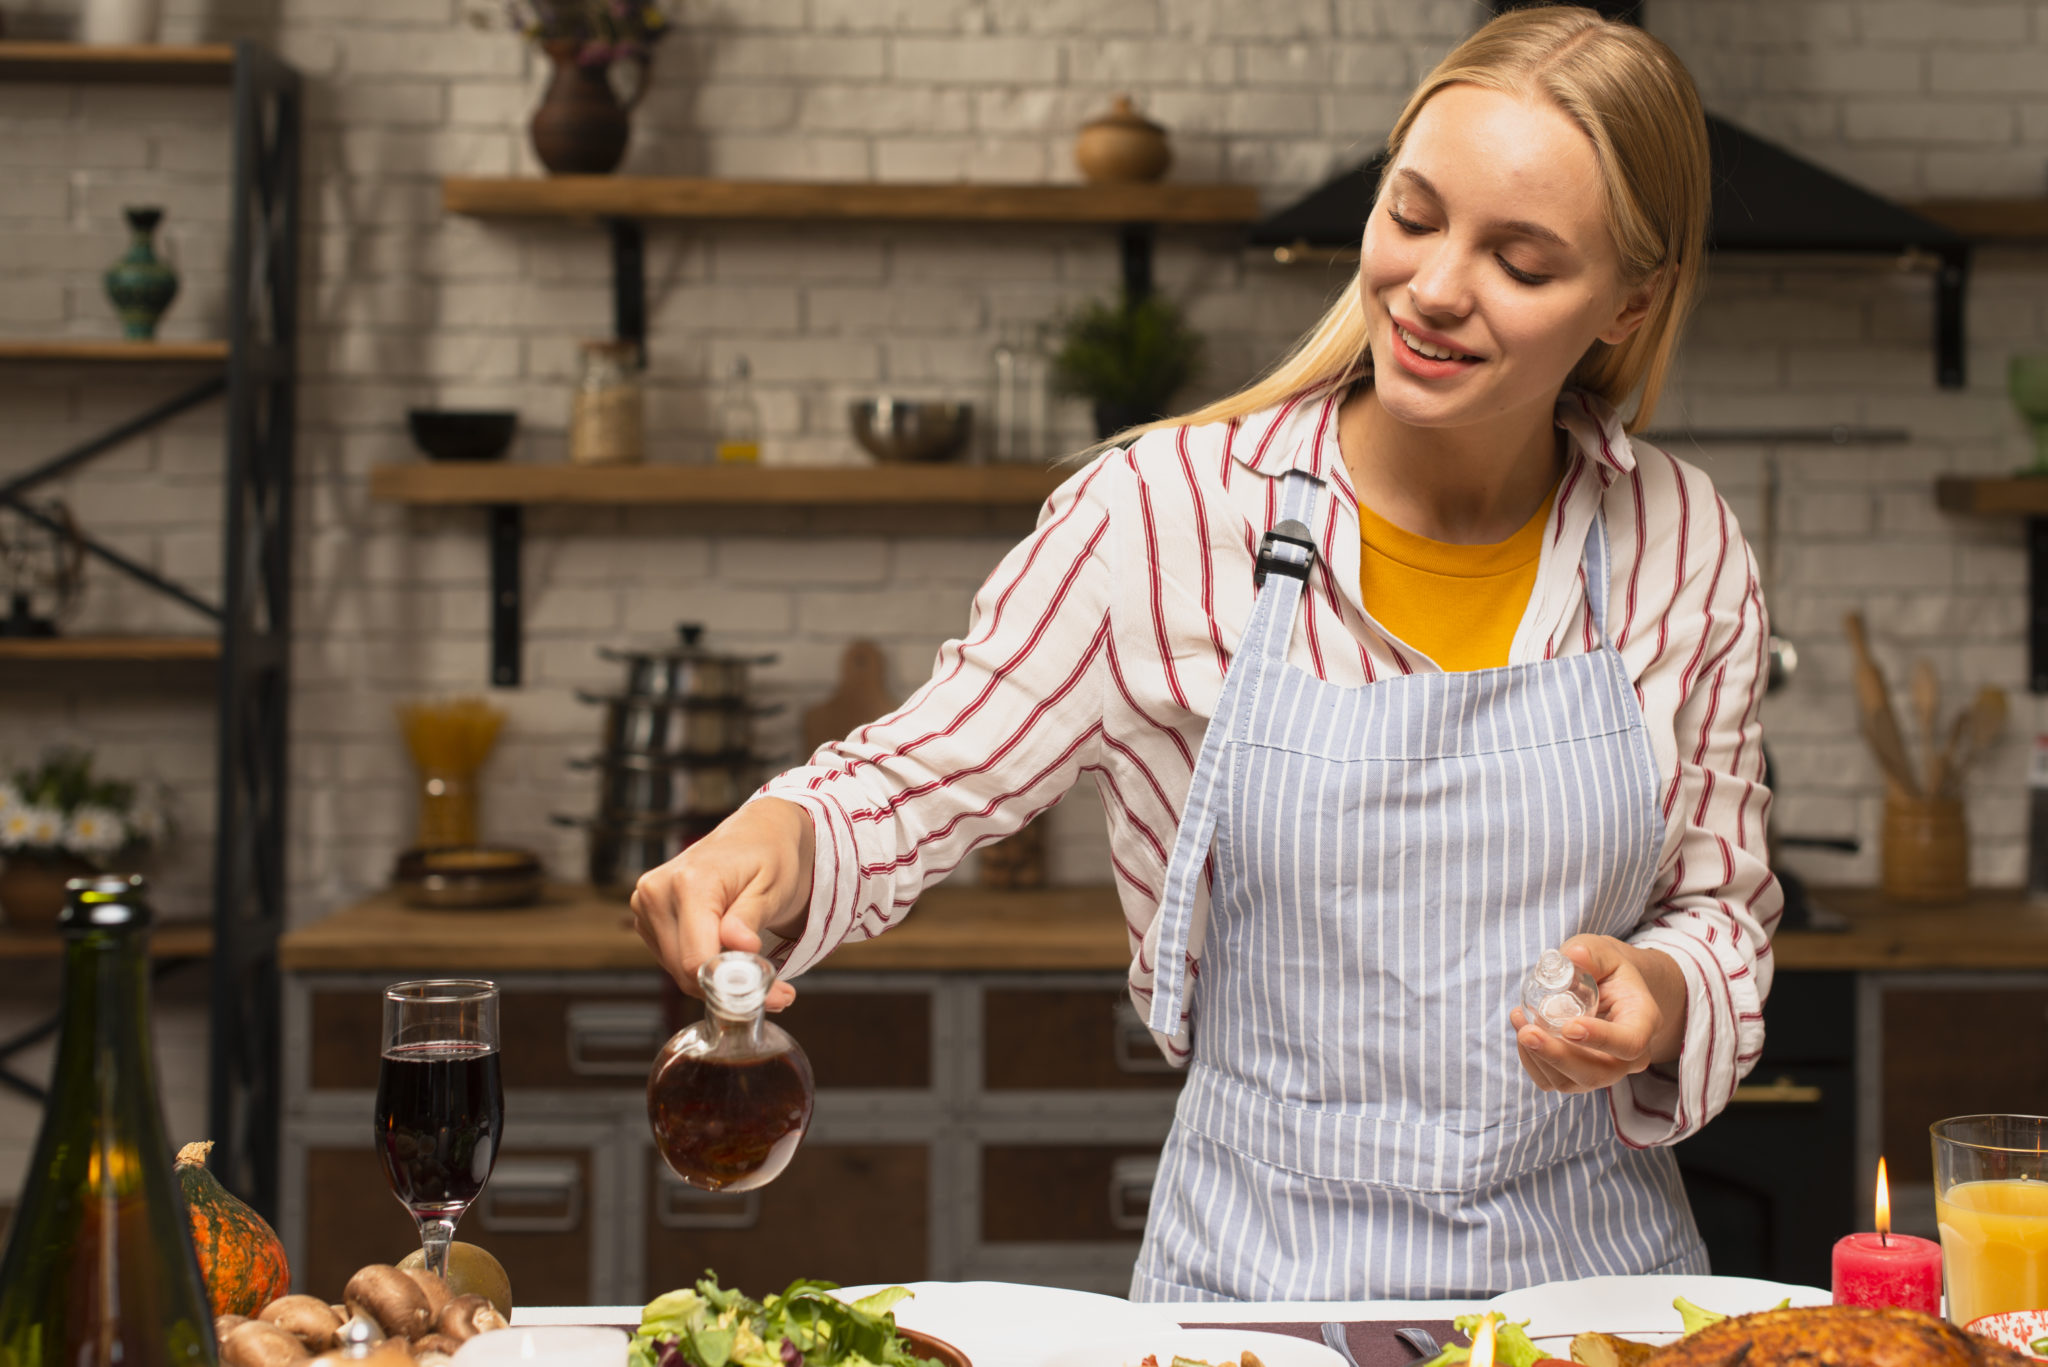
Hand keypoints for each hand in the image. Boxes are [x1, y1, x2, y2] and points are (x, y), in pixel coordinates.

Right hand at [630, 797, 814, 1009]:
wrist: (755, 834)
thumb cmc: (769, 856)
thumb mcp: (772, 886)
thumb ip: (749, 917)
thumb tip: (739, 945)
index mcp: (689, 882)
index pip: (697, 959)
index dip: (733, 986)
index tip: (774, 994)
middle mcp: (657, 892)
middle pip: (685, 971)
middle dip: (731, 987)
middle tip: (778, 990)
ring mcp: (646, 905)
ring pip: (679, 971)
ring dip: (718, 980)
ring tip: (758, 968)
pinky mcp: (647, 917)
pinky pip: (674, 960)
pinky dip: (704, 967)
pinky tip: (730, 954)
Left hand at [1511, 935, 1685, 1093]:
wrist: (1608, 990)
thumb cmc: (1607, 970)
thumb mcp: (1605, 952)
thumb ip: (1592, 953)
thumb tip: (1574, 956)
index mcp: (1642, 1023)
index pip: (1630, 1043)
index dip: (1601, 1039)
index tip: (1569, 1027)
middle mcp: (1628, 1057)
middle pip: (1598, 1073)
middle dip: (1558, 1056)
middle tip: (1528, 1033)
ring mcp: (1603, 1071)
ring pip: (1571, 1082)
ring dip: (1538, 1056)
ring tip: (1520, 1021)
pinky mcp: (1576, 1077)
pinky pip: (1551, 1081)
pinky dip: (1531, 1061)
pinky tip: (1521, 1031)